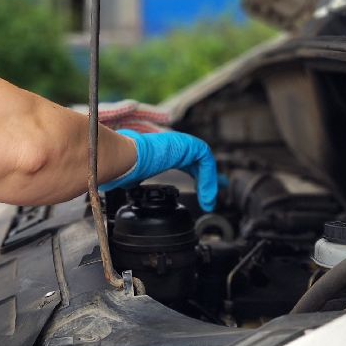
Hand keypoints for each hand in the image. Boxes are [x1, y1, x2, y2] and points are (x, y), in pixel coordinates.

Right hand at [100, 130, 218, 211]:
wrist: (124, 158)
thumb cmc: (124, 167)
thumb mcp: (135, 179)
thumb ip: (138, 181)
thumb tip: (126, 188)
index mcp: (165, 153)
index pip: (188, 162)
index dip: (198, 175)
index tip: (205, 191)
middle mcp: (175, 146)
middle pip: (201, 160)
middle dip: (212, 176)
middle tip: (221, 189)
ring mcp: (181, 143)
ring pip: (205, 162)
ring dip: (209, 183)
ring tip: (209, 202)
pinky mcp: (187, 144)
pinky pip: (205, 161)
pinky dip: (208, 179)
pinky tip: (206, 194)